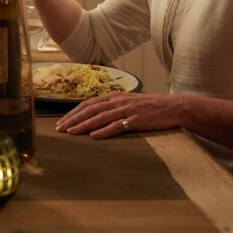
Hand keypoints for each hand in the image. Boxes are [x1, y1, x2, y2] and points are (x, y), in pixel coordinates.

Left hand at [55, 91, 179, 138]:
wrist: (172, 107)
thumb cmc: (150, 106)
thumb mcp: (128, 102)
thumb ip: (112, 107)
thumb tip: (95, 117)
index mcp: (114, 96)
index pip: (88, 104)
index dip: (73, 112)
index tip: (61, 121)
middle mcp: (117, 101)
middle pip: (89, 110)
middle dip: (73, 119)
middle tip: (60, 129)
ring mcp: (126, 110)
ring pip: (99, 117)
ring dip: (83, 125)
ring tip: (71, 132)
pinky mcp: (136, 119)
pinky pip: (117, 126)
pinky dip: (104, 131)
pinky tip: (94, 136)